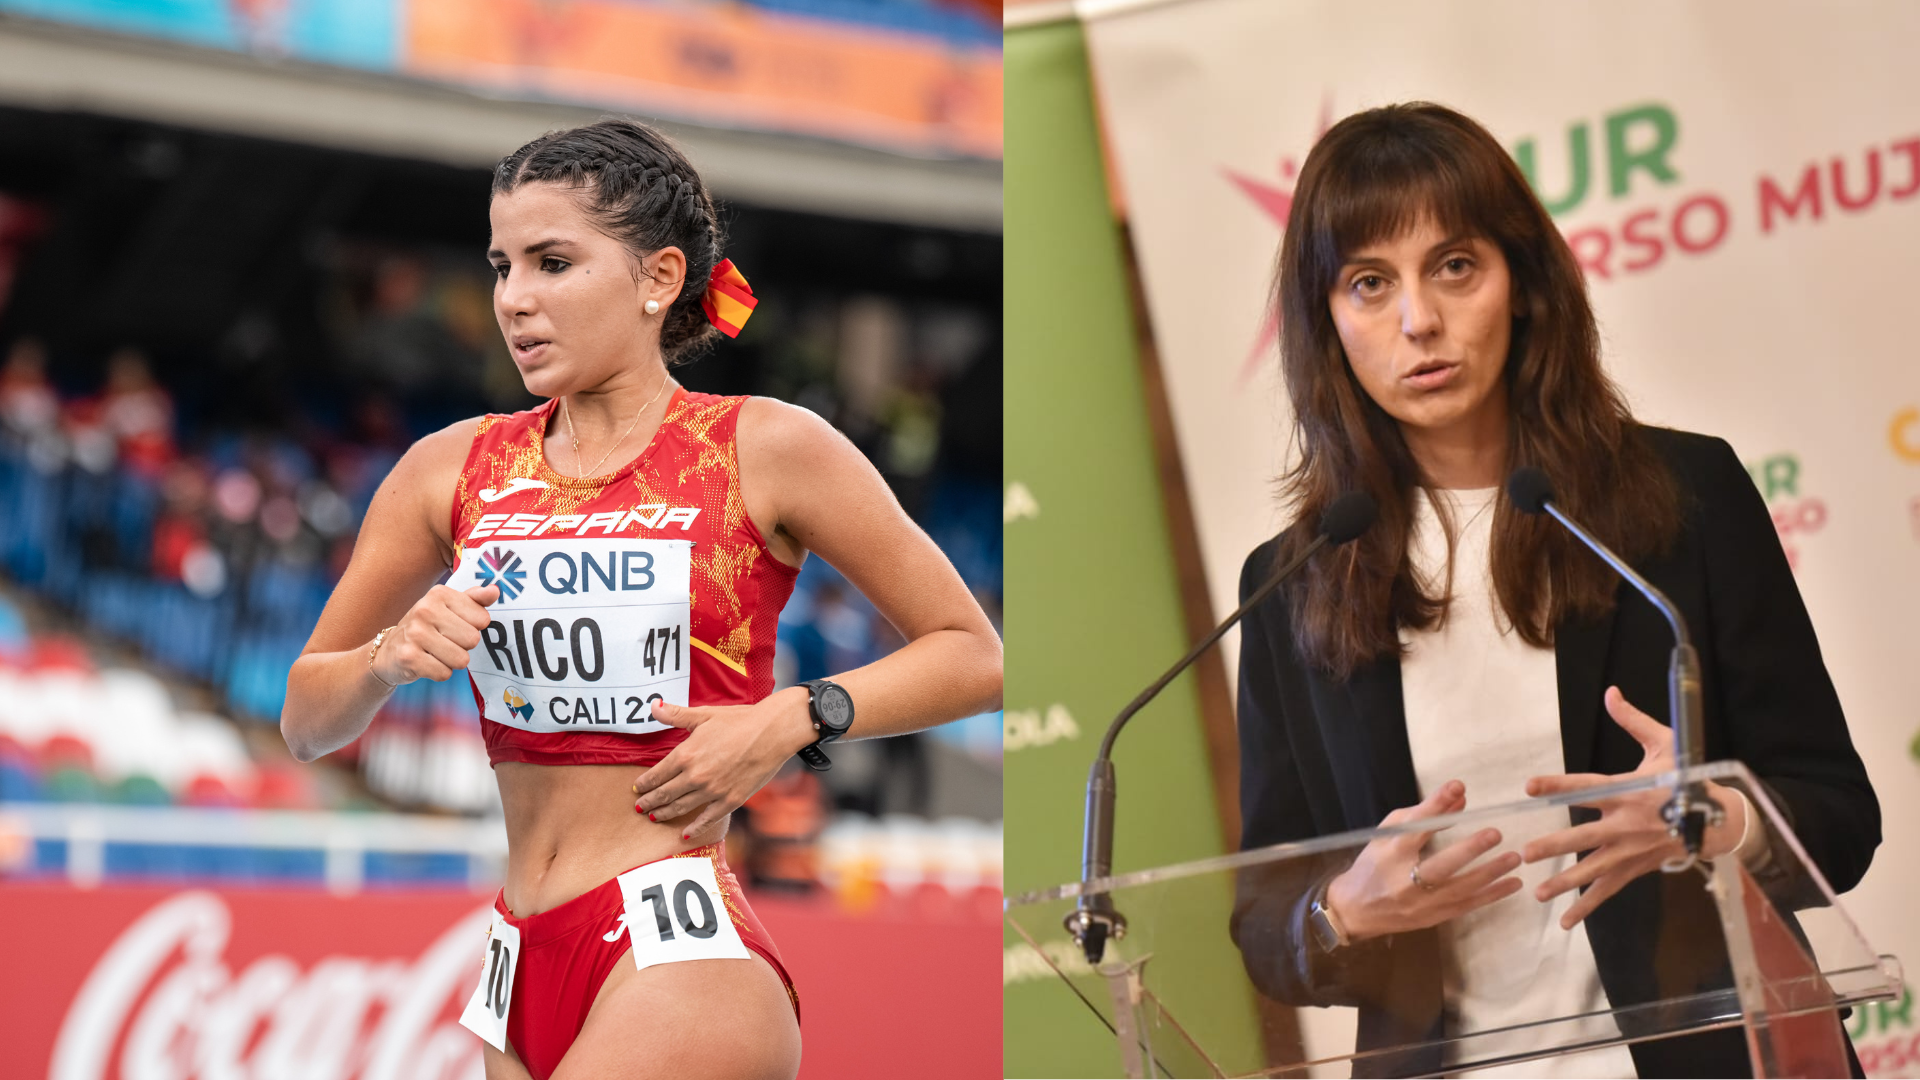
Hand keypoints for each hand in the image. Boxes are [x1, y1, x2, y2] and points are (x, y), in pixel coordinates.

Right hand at [373, 584, 497, 685]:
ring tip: (436, 652)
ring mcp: (415, 633)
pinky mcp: (409, 657)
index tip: (455, 626)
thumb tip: (495, 591)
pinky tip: (426, 662)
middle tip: (444, 641)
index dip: (473, 628)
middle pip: (473, 640)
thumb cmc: (427, 627)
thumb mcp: (449, 607)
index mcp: (439, 594)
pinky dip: (439, 672)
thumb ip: (475, 599)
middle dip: (463, 646)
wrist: (389, 650)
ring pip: (461, 659)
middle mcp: (425, 610)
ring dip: (452, 661)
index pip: (483, 619)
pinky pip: (445, 673)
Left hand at [631, 689, 817, 838]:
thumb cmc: (739, 721)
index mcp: (686, 754)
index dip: (645, 783)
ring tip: (654, 817)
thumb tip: (654, 705)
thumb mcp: (704, 715)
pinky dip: (693, 828)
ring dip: (665, 813)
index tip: (637, 788)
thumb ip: (676, 714)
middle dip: (649, 802)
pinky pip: (707, 819)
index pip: (657, 774)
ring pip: (681, 807)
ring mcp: (713, 791)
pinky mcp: (730, 800)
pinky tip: (684, 834)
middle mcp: (695, 776)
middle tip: (639, 807)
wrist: (772, 733)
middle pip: (665, 794)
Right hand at [1324, 780, 1524, 941]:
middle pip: (1440, 865)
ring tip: (1514, 857)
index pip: (1416, 826)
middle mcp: (1406, 880)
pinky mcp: (1434, 917)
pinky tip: (1513, 883)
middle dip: (1469, 850)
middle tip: (1495, 833)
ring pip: (1461, 889)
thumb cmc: (1374, 864)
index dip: (1436, 805)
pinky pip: (1467, 905)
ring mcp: (1422, 903)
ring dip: (1490, 873)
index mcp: (1391, 852)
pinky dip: (1492, 895)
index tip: (1457, 786)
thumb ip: (1424, 815)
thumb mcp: (1390, 833)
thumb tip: (1460, 797)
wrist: (1357, 910)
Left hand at [1523, 685, 1746, 928]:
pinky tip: (1566, 922)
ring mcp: (1632, 850)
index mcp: (1629, 791)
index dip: (1559, 785)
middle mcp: (1627, 823)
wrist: (1721, 820)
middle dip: (1556, 845)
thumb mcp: (1665, 745)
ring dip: (1566, 882)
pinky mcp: (1637, 867)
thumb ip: (1633, 721)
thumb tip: (1610, 693)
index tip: (1530, 787)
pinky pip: (1609, 889)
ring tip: (1538, 893)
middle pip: (1585, 836)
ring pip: (1594, 869)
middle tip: (1527, 853)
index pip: (1587, 787)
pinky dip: (1588, 906)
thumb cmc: (1688, 779)